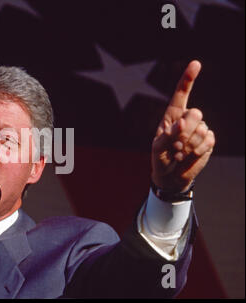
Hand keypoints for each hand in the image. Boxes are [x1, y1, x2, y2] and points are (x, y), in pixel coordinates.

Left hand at [151, 60, 214, 191]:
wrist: (171, 175)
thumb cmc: (160, 158)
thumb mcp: (157, 148)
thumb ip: (168, 135)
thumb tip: (182, 122)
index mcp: (172, 115)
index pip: (181, 94)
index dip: (188, 78)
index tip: (196, 64)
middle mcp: (188, 118)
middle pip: (196, 113)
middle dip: (186, 131)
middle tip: (175, 145)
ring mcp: (200, 128)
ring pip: (202, 129)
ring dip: (189, 145)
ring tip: (179, 152)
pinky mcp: (208, 140)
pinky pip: (208, 140)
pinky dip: (198, 150)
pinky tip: (189, 155)